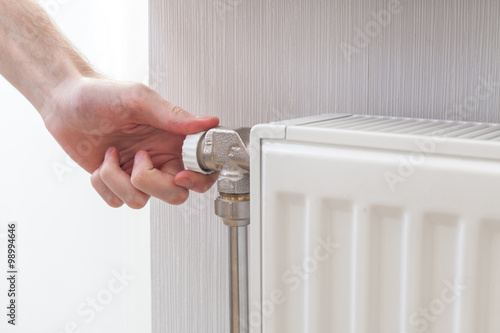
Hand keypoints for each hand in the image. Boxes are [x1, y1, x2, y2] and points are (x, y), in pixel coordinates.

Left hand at [43, 77, 219, 207]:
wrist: (64, 103)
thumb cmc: (100, 94)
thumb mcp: (139, 99)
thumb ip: (174, 115)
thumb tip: (208, 122)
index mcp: (173, 138)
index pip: (202, 169)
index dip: (197, 179)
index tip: (181, 174)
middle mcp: (160, 157)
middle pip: (176, 194)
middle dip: (153, 184)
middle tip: (139, 160)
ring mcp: (138, 172)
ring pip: (142, 201)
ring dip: (119, 181)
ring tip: (112, 154)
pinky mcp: (116, 182)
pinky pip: (117, 201)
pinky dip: (104, 185)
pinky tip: (101, 163)